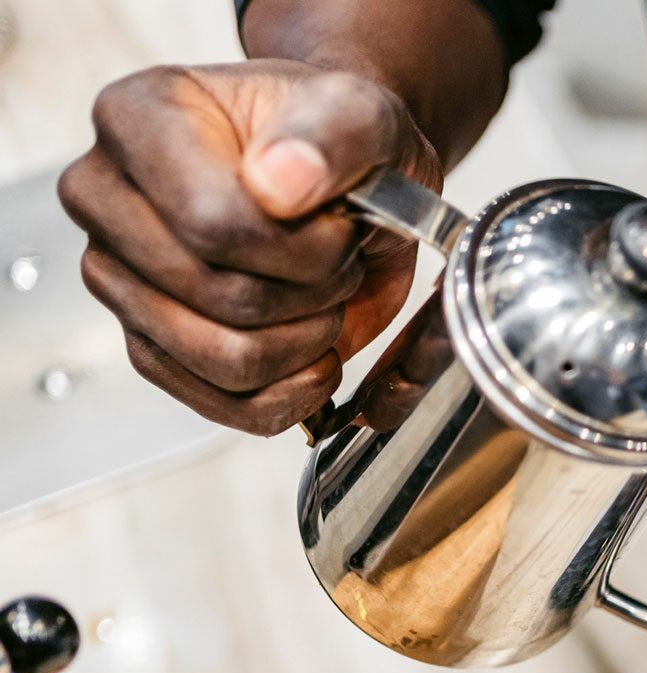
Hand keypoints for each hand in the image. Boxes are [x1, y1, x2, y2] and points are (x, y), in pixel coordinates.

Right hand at [58, 61, 442, 435]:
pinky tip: (318, 347)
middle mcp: (106, 200)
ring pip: (228, 361)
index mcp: (138, 121)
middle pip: (223, 296)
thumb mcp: (362, 115)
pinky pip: (229, 406)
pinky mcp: (152, 347)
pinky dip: (296, 390)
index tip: (341, 225)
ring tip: (325, 292)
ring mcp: (121, 281)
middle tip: (341, 256)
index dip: (302, 247)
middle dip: (315, 290)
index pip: (212, 223)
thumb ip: (334, 133)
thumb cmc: (336, 143)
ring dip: (309, 339)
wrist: (343, 187)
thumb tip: (277, 185)